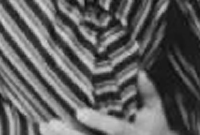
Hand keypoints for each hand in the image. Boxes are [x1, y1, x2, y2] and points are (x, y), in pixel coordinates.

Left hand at [41, 72, 173, 134]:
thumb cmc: (154, 128)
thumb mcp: (156, 111)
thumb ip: (148, 92)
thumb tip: (139, 70)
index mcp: (136, 134)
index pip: (116, 130)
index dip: (98, 122)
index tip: (79, 112)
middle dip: (69, 134)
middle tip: (50, 122)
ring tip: (43, 125)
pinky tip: (46, 134)